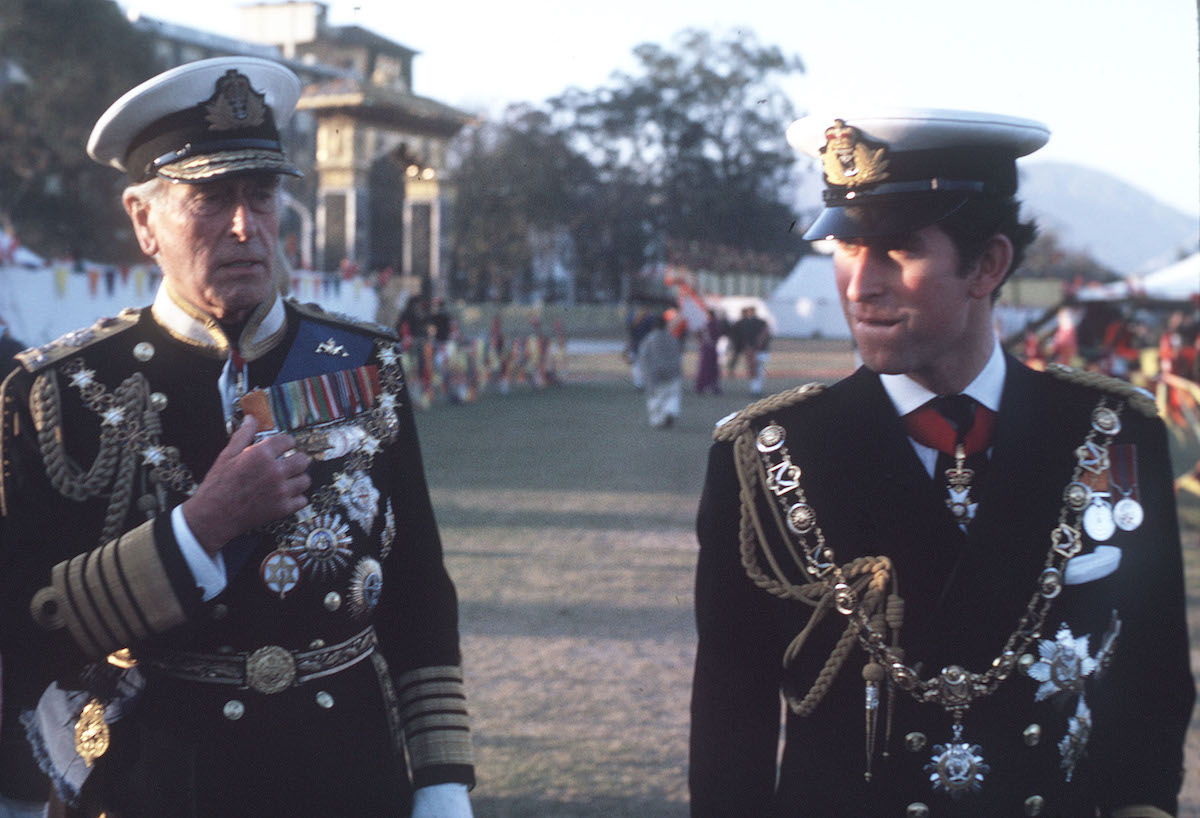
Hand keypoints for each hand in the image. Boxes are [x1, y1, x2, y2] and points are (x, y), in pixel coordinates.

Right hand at [180, 415, 310, 554]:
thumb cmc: (218, 485)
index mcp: (261, 455)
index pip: (288, 440)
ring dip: (298, 479)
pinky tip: (285, 496)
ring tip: (287, 481)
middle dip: (296, 460)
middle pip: (303, 460)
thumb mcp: (227, 455)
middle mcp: (274, 471)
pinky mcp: (282, 508)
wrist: (213, 515)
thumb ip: (243, 435)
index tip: (283, 447)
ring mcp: (280, 491)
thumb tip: (250, 419)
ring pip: (305, 480)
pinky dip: (296, 499)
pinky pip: (302, 500)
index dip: (285, 443)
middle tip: (288, 464)